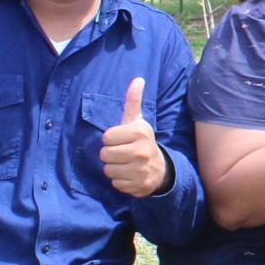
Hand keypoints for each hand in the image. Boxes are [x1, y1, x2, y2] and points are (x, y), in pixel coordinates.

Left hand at [98, 77, 170, 197]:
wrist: (160, 168)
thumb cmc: (142, 141)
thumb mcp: (138, 122)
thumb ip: (133, 101)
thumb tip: (138, 79)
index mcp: (140, 133)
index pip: (106, 137)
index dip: (110, 139)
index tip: (121, 140)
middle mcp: (142, 151)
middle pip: (105, 154)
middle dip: (110, 155)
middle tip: (121, 153)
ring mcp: (141, 170)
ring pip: (108, 170)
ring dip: (113, 168)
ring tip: (125, 164)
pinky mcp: (139, 185)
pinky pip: (115, 183)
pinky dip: (120, 181)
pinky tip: (129, 175)